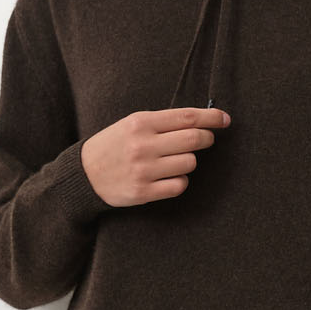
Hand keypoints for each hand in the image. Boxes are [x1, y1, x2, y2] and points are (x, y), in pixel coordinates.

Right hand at [79, 106, 230, 206]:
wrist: (84, 174)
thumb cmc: (114, 145)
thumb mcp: (132, 124)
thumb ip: (163, 122)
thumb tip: (201, 122)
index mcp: (141, 122)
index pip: (187, 117)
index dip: (212, 118)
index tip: (225, 120)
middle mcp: (143, 145)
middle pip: (193, 139)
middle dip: (206, 139)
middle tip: (205, 140)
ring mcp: (144, 170)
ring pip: (190, 163)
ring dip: (189, 161)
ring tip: (175, 161)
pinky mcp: (143, 192)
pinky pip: (180, 186)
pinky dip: (180, 181)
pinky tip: (169, 177)